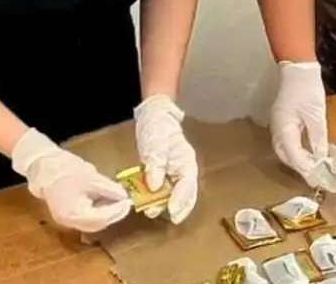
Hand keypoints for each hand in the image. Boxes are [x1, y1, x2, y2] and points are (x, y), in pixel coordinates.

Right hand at [11, 128, 131, 232]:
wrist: (45, 167)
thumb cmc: (66, 170)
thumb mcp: (92, 178)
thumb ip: (109, 189)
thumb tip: (124, 195)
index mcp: (73, 213)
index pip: (100, 218)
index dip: (116, 211)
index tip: (127, 202)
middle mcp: (69, 222)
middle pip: (97, 224)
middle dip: (113, 214)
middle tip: (126, 203)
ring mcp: (67, 220)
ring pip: (93, 223)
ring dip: (107, 214)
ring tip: (118, 201)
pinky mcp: (67, 215)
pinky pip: (86, 218)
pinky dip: (98, 212)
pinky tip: (106, 201)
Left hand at [134, 95, 198, 223]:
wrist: (153, 116)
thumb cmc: (158, 126)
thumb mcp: (156, 142)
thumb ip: (156, 163)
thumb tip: (154, 186)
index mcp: (186, 161)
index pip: (187, 183)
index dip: (181, 198)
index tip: (172, 211)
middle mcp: (183, 170)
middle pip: (186, 193)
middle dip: (178, 207)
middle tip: (169, 218)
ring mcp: (174, 173)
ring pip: (176, 194)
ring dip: (166, 204)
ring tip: (152, 212)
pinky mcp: (164, 174)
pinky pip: (164, 190)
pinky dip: (157, 198)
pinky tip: (149, 204)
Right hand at [270, 61, 328, 176]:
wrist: (298, 69)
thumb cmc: (307, 89)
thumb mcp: (316, 115)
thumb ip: (318, 139)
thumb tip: (321, 159)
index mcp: (283, 129)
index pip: (293, 156)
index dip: (306, 170)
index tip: (319, 180)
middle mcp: (276, 131)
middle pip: (286, 157)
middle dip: (301, 169)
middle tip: (318, 178)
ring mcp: (277, 127)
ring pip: (286, 152)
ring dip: (299, 161)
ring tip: (316, 169)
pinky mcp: (282, 123)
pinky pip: (288, 143)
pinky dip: (298, 151)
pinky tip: (310, 154)